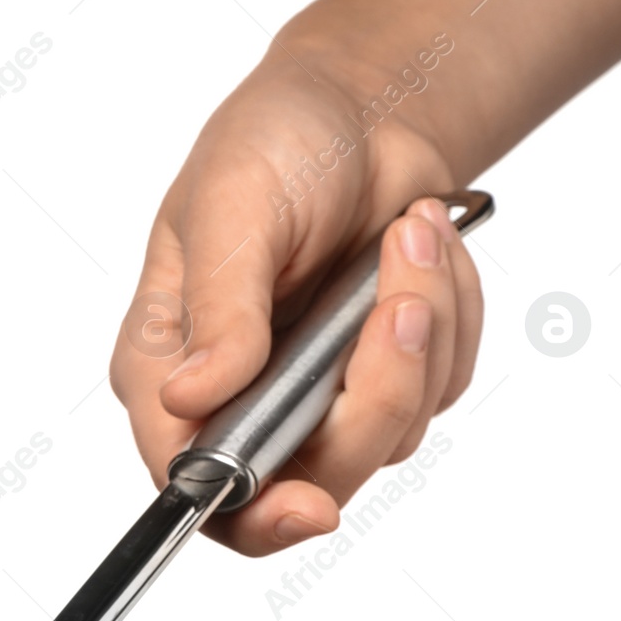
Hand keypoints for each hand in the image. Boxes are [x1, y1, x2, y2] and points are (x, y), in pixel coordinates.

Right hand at [109, 47, 484, 554]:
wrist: (365, 107)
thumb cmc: (275, 141)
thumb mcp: (232, 207)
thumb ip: (218, 309)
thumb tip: (189, 397)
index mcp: (168, 367)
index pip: (191, 481)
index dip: (249, 513)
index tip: (310, 507)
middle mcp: (235, 398)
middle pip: (307, 480)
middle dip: (373, 394)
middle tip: (397, 306)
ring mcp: (313, 396)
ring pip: (387, 435)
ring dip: (421, 334)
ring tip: (408, 240)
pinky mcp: (380, 379)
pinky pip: (438, 393)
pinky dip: (451, 321)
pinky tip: (421, 255)